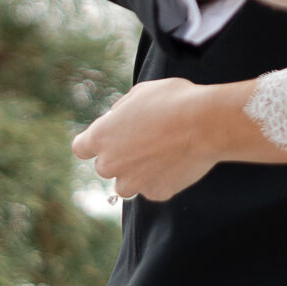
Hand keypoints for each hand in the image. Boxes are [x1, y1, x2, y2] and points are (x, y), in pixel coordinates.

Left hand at [73, 78, 229, 202]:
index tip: (107, 140)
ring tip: (160, 157)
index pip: (81, 149)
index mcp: (101, 136)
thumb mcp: (141, 93)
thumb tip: (119, 117)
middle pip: (105, 168)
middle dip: (120, 158)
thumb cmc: (174, 101)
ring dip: (137, 175)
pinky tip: (178, 163)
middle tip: (144, 144)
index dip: (93, 144)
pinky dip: (163, 180)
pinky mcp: (157, 192)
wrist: (205, 123)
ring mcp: (134, 182)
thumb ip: (123, 110)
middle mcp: (111, 163)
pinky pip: (154, 189)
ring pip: (126, 186)